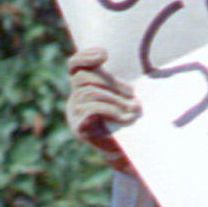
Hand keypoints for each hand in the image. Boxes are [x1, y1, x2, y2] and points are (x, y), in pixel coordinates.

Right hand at [65, 47, 138, 168]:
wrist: (124, 153)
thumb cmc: (125, 121)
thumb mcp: (121, 97)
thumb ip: (117, 83)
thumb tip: (125, 74)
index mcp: (82, 88)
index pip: (74, 65)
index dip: (85, 56)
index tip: (104, 54)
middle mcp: (73, 98)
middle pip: (84, 77)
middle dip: (111, 83)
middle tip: (133, 94)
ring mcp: (73, 113)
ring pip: (90, 92)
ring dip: (116, 99)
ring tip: (134, 108)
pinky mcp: (78, 127)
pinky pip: (92, 109)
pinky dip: (112, 111)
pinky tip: (127, 118)